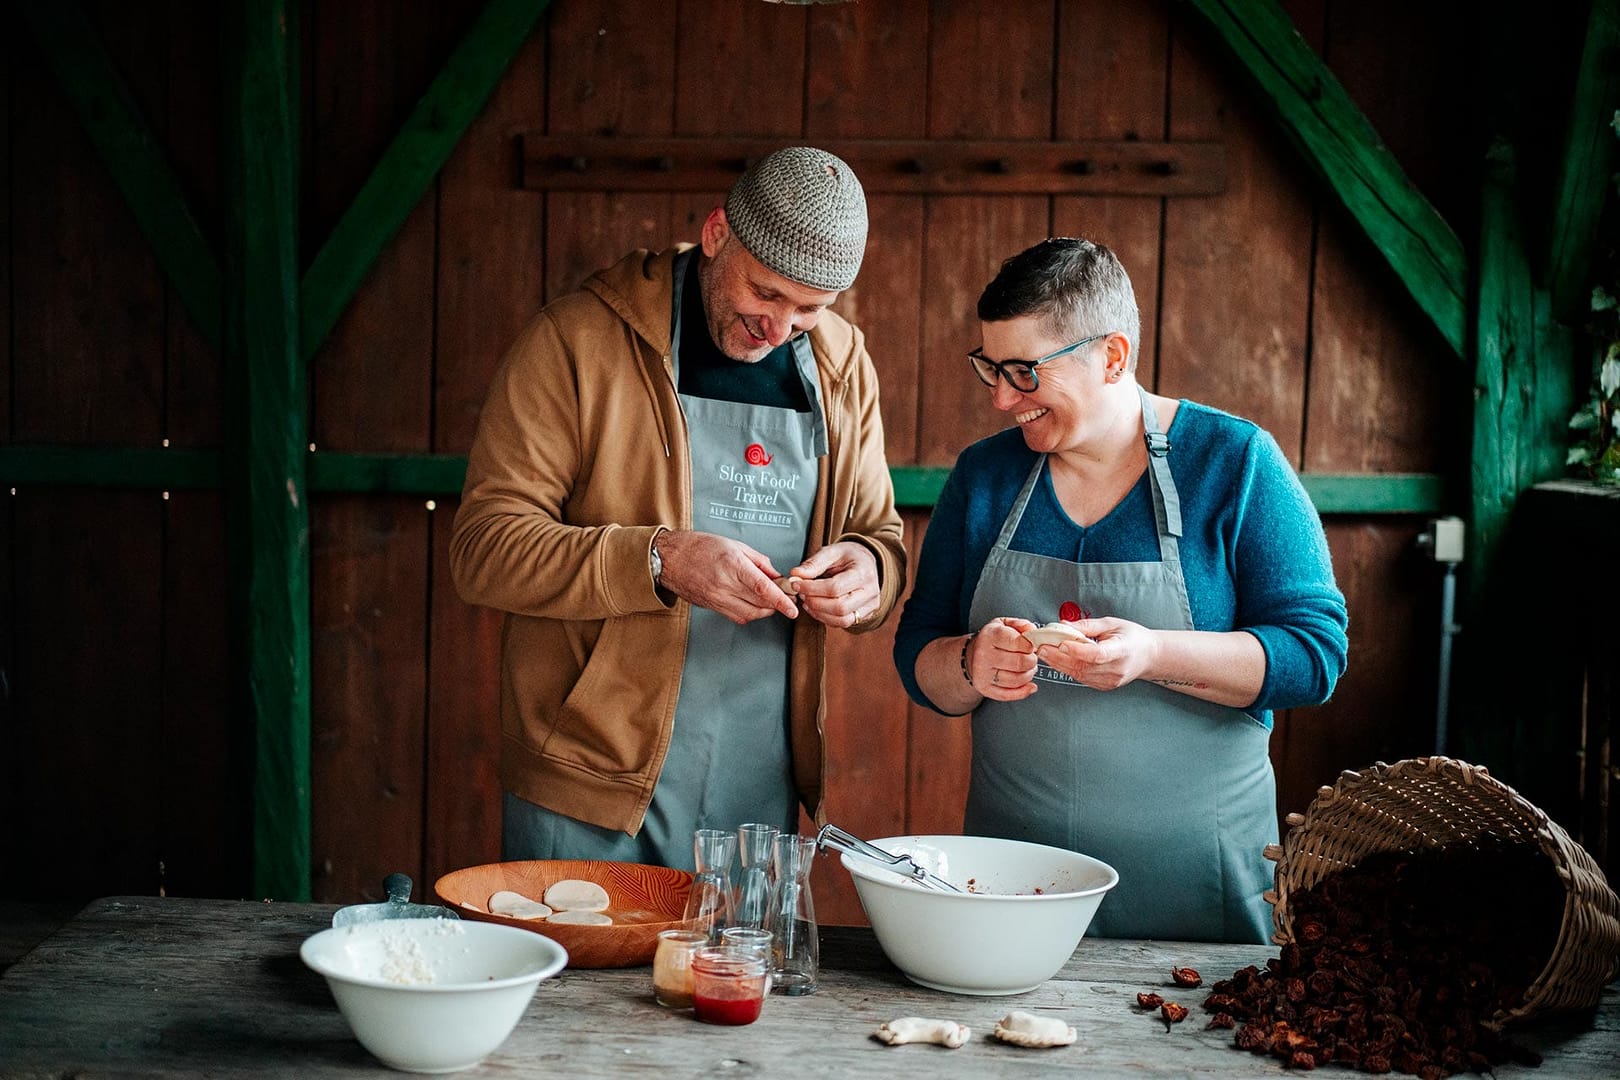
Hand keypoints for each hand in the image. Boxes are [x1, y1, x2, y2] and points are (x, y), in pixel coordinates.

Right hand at [653, 530, 799, 623]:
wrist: (670, 558)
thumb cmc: (701, 546)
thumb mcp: (734, 545)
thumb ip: (759, 562)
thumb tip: (777, 577)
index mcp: (733, 565)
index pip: (762, 589)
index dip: (781, 601)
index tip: (793, 609)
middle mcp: (725, 585)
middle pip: (760, 603)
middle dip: (777, 604)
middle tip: (788, 598)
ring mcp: (717, 599)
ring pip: (750, 614)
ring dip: (764, 610)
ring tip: (770, 600)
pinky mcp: (712, 607)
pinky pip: (737, 617)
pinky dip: (750, 613)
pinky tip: (752, 603)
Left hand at [783, 541, 879, 628]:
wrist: (866, 564)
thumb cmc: (848, 556)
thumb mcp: (832, 551)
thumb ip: (814, 563)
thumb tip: (795, 575)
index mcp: (863, 572)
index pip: (835, 587)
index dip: (811, 588)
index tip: (796, 584)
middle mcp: (870, 592)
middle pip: (839, 607)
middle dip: (814, 602)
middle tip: (800, 594)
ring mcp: (870, 606)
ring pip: (841, 619)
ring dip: (818, 612)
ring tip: (806, 601)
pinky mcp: (864, 615)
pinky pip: (843, 623)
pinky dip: (825, 618)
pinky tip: (815, 607)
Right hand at [965, 617, 1039, 700]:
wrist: (972, 655)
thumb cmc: (992, 640)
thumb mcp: (1004, 624)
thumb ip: (1020, 624)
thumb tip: (1031, 630)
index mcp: (989, 636)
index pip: (1019, 642)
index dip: (1030, 645)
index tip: (1030, 646)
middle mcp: (983, 655)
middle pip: (1020, 663)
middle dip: (1032, 661)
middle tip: (1031, 658)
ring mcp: (982, 673)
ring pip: (1017, 679)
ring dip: (1028, 675)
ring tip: (1027, 668)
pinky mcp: (984, 688)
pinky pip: (1008, 694)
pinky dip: (1023, 692)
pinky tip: (1030, 686)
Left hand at [1035, 617, 1155, 689]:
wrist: (1149, 656)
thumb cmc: (1131, 636)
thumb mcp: (1112, 623)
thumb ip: (1087, 625)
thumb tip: (1063, 625)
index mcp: (1122, 650)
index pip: (1098, 654)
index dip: (1078, 650)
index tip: (1061, 643)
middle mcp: (1117, 669)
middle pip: (1083, 666)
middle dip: (1058, 656)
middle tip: (1041, 646)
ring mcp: (1110, 681)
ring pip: (1079, 674)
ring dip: (1058, 663)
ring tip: (1044, 651)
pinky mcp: (1104, 686)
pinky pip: (1081, 678)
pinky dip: (1067, 669)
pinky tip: (1057, 659)